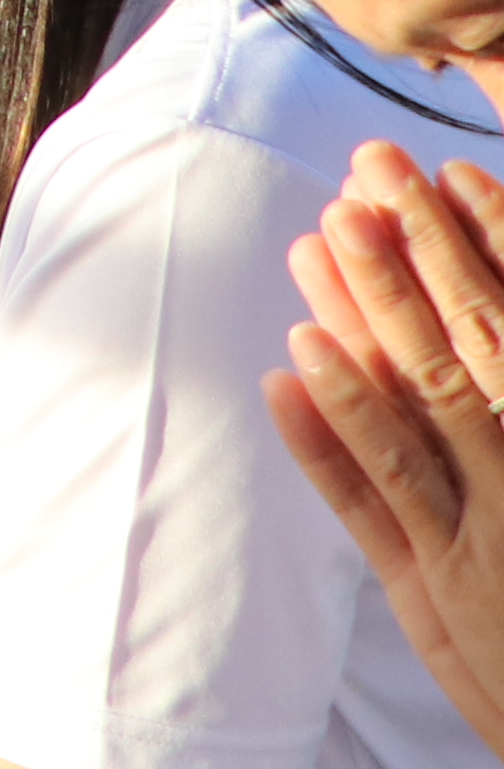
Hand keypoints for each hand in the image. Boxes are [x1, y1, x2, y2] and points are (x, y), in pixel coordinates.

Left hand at [276, 144, 503, 757]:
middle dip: (418, 255)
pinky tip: (285, 370)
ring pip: (414, 416)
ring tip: (311, 244)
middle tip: (369, 168)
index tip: (450, 172)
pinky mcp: (434, 601)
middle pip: (470, 351)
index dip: (491, 248)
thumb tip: (492, 325)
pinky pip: (371, 508)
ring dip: (360, 326)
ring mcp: (483, 547)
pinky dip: (326, 440)